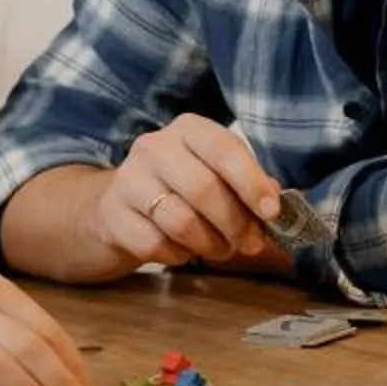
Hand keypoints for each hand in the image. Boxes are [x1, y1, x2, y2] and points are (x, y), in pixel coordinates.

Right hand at [100, 117, 285, 271]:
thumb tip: (275, 201)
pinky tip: (183, 252)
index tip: (271, 212)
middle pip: (204, 189)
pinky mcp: (111, 215)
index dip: (252, 183)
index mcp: (189, 129)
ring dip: (211, 245)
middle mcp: (154, 146)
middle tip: (251, 244)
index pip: (225, 149)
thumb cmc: (180, 189)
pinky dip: (178, 256)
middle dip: (235, 223)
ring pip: (181, 222)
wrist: (116, 207)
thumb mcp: (215, 175)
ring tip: (220, 250)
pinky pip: (155, 245)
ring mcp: (127, 179)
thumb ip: (247, 184)